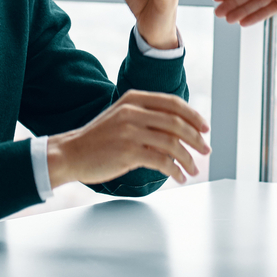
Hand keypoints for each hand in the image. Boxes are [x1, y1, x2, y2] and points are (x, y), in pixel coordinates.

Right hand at [47, 90, 210, 187]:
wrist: (70, 153)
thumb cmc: (99, 138)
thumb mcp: (122, 116)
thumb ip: (147, 117)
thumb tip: (180, 129)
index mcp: (134, 99)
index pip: (173, 103)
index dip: (193, 116)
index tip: (205, 128)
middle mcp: (133, 111)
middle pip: (176, 123)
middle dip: (196, 138)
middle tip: (206, 150)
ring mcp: (130, 131)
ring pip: (172, 143)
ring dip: (188, 158)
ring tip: (193, 169)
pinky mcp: (128, 152)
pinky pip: (162, 161)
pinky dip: (175, 170)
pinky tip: (179, 177)